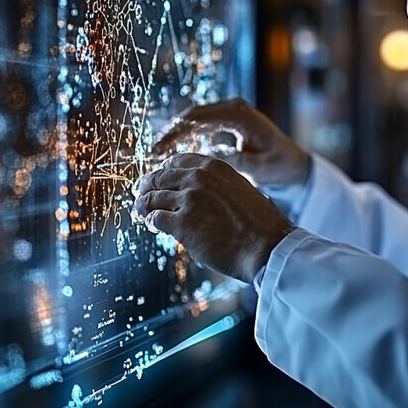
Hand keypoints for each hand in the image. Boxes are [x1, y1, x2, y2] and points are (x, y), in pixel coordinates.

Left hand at [132, 152, 295, 282]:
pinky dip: (150, 222)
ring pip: (151, 198)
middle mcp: (198, 177)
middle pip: (159, 177)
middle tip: (140, 195)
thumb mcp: (238, 189)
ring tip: (141, 214)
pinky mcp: (181, 223)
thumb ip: (214, 185)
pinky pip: (154, 219)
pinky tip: (153, 227)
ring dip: (142, 207)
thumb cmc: (258, 223)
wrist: (267, 246)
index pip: (176, 161)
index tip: (157, 180)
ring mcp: (188, 199)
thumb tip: (192, 192)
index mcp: (213, 166)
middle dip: (146, 187)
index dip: (162, 171)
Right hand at [152, 97, 310, 188]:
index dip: (176, 133)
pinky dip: (186, 134)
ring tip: (157, 152)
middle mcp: (234, 107)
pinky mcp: (227, 119)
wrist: (293, 162)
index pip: (200, 118)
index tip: (159, 150)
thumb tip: (206, 159)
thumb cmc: (279, 165)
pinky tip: (172, 150)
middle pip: (193, 115)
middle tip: (152, 152)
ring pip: (194, 117)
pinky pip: (201, 123)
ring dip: (176, 133)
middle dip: (171, 133)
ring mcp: (230, 111)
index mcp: (240, 114)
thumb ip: (234, 161)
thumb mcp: (258, 167)